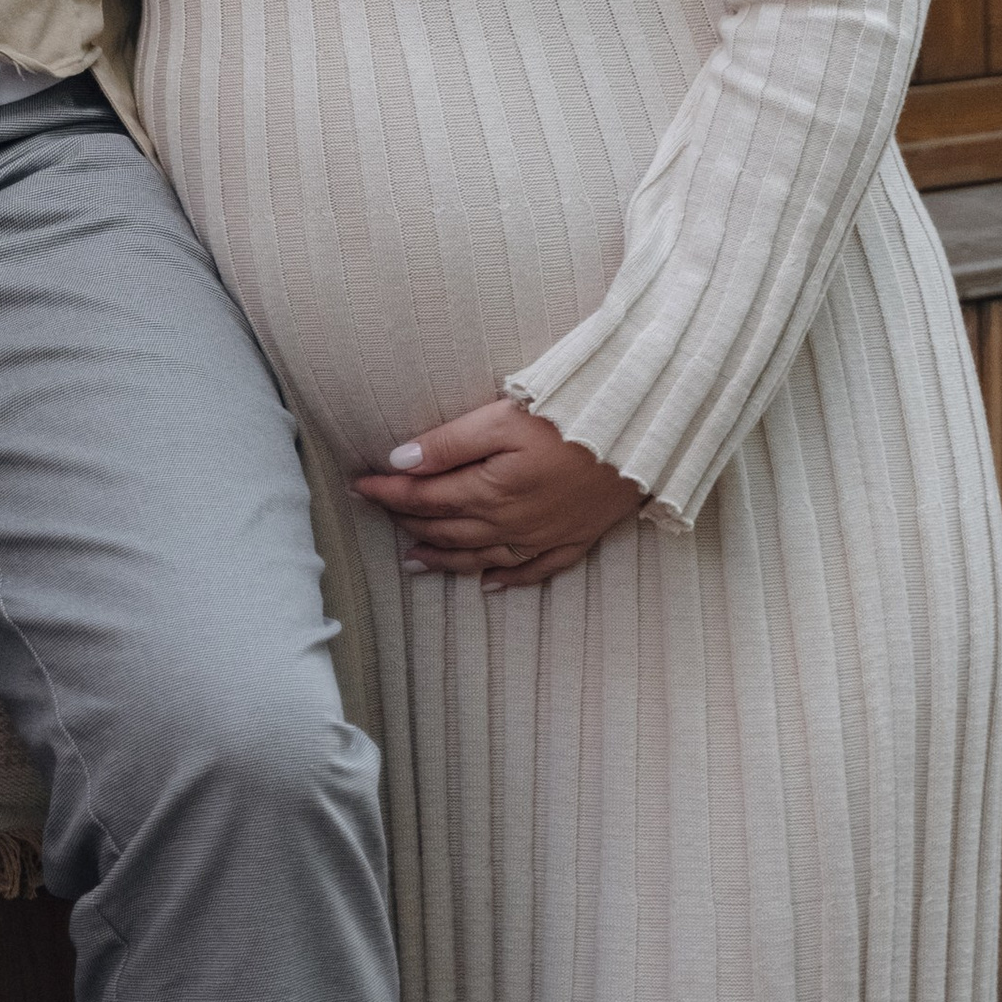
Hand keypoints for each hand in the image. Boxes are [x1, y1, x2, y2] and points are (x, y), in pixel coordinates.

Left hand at [355, 396, 644, 589]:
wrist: (643, 438)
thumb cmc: (572, 418)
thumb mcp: (503, 419)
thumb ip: (449, 443)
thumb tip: (400, 461)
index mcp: (491, 492)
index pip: (426, 495)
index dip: (388, 491)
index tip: (358, 485)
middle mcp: (512, 523)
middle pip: (449, 528)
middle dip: (409, 521)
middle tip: (379, 515)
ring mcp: (545, 536)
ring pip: (482, 557)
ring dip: (444, 559)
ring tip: (414, 560)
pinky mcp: (574, 539)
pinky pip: (533, 570)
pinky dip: (507, 580)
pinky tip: (488, 584)